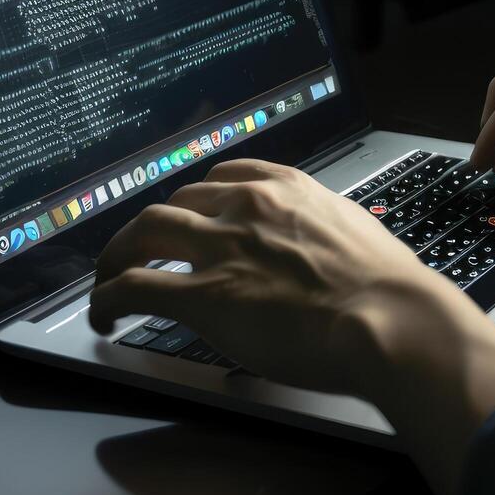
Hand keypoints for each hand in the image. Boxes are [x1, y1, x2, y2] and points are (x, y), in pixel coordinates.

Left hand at [87, 158, 467, 395]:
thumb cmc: (388, 287)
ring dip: (118, 254)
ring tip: (109, 278)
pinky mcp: (202, 296)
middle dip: (155, 227)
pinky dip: (108, 298)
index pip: (225, 177)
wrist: (389, 318)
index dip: (199, 198)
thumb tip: (326, 250)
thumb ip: (327, 232)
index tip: (193, 212)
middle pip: (177, 201)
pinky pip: (134, 287)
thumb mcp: (357, 234)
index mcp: (288, 189)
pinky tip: (105, 314)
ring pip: (143, 232)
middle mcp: (247, 207)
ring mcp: (221, 248)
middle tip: (144, 249)